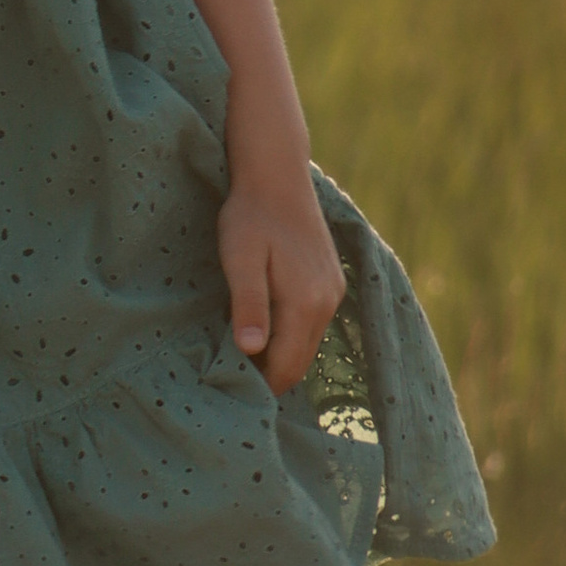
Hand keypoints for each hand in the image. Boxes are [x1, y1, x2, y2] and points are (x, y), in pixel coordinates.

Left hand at [218, 164, 344, 394]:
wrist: (278, 175)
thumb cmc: (250, 216)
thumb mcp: (240, 258)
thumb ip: (248, 303)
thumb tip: (252, 350)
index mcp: (306, 303)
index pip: (287, 366)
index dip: (261, 385)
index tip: (232, 389)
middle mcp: (327, 302)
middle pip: (300, 360)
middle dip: (271, 374)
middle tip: (233, 378)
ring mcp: (333, 291)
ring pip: (308, 343)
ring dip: (281, 354)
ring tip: (245, 354)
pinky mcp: (331, 281)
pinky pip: (312, 323)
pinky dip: (291, 335)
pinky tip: (265, 327)